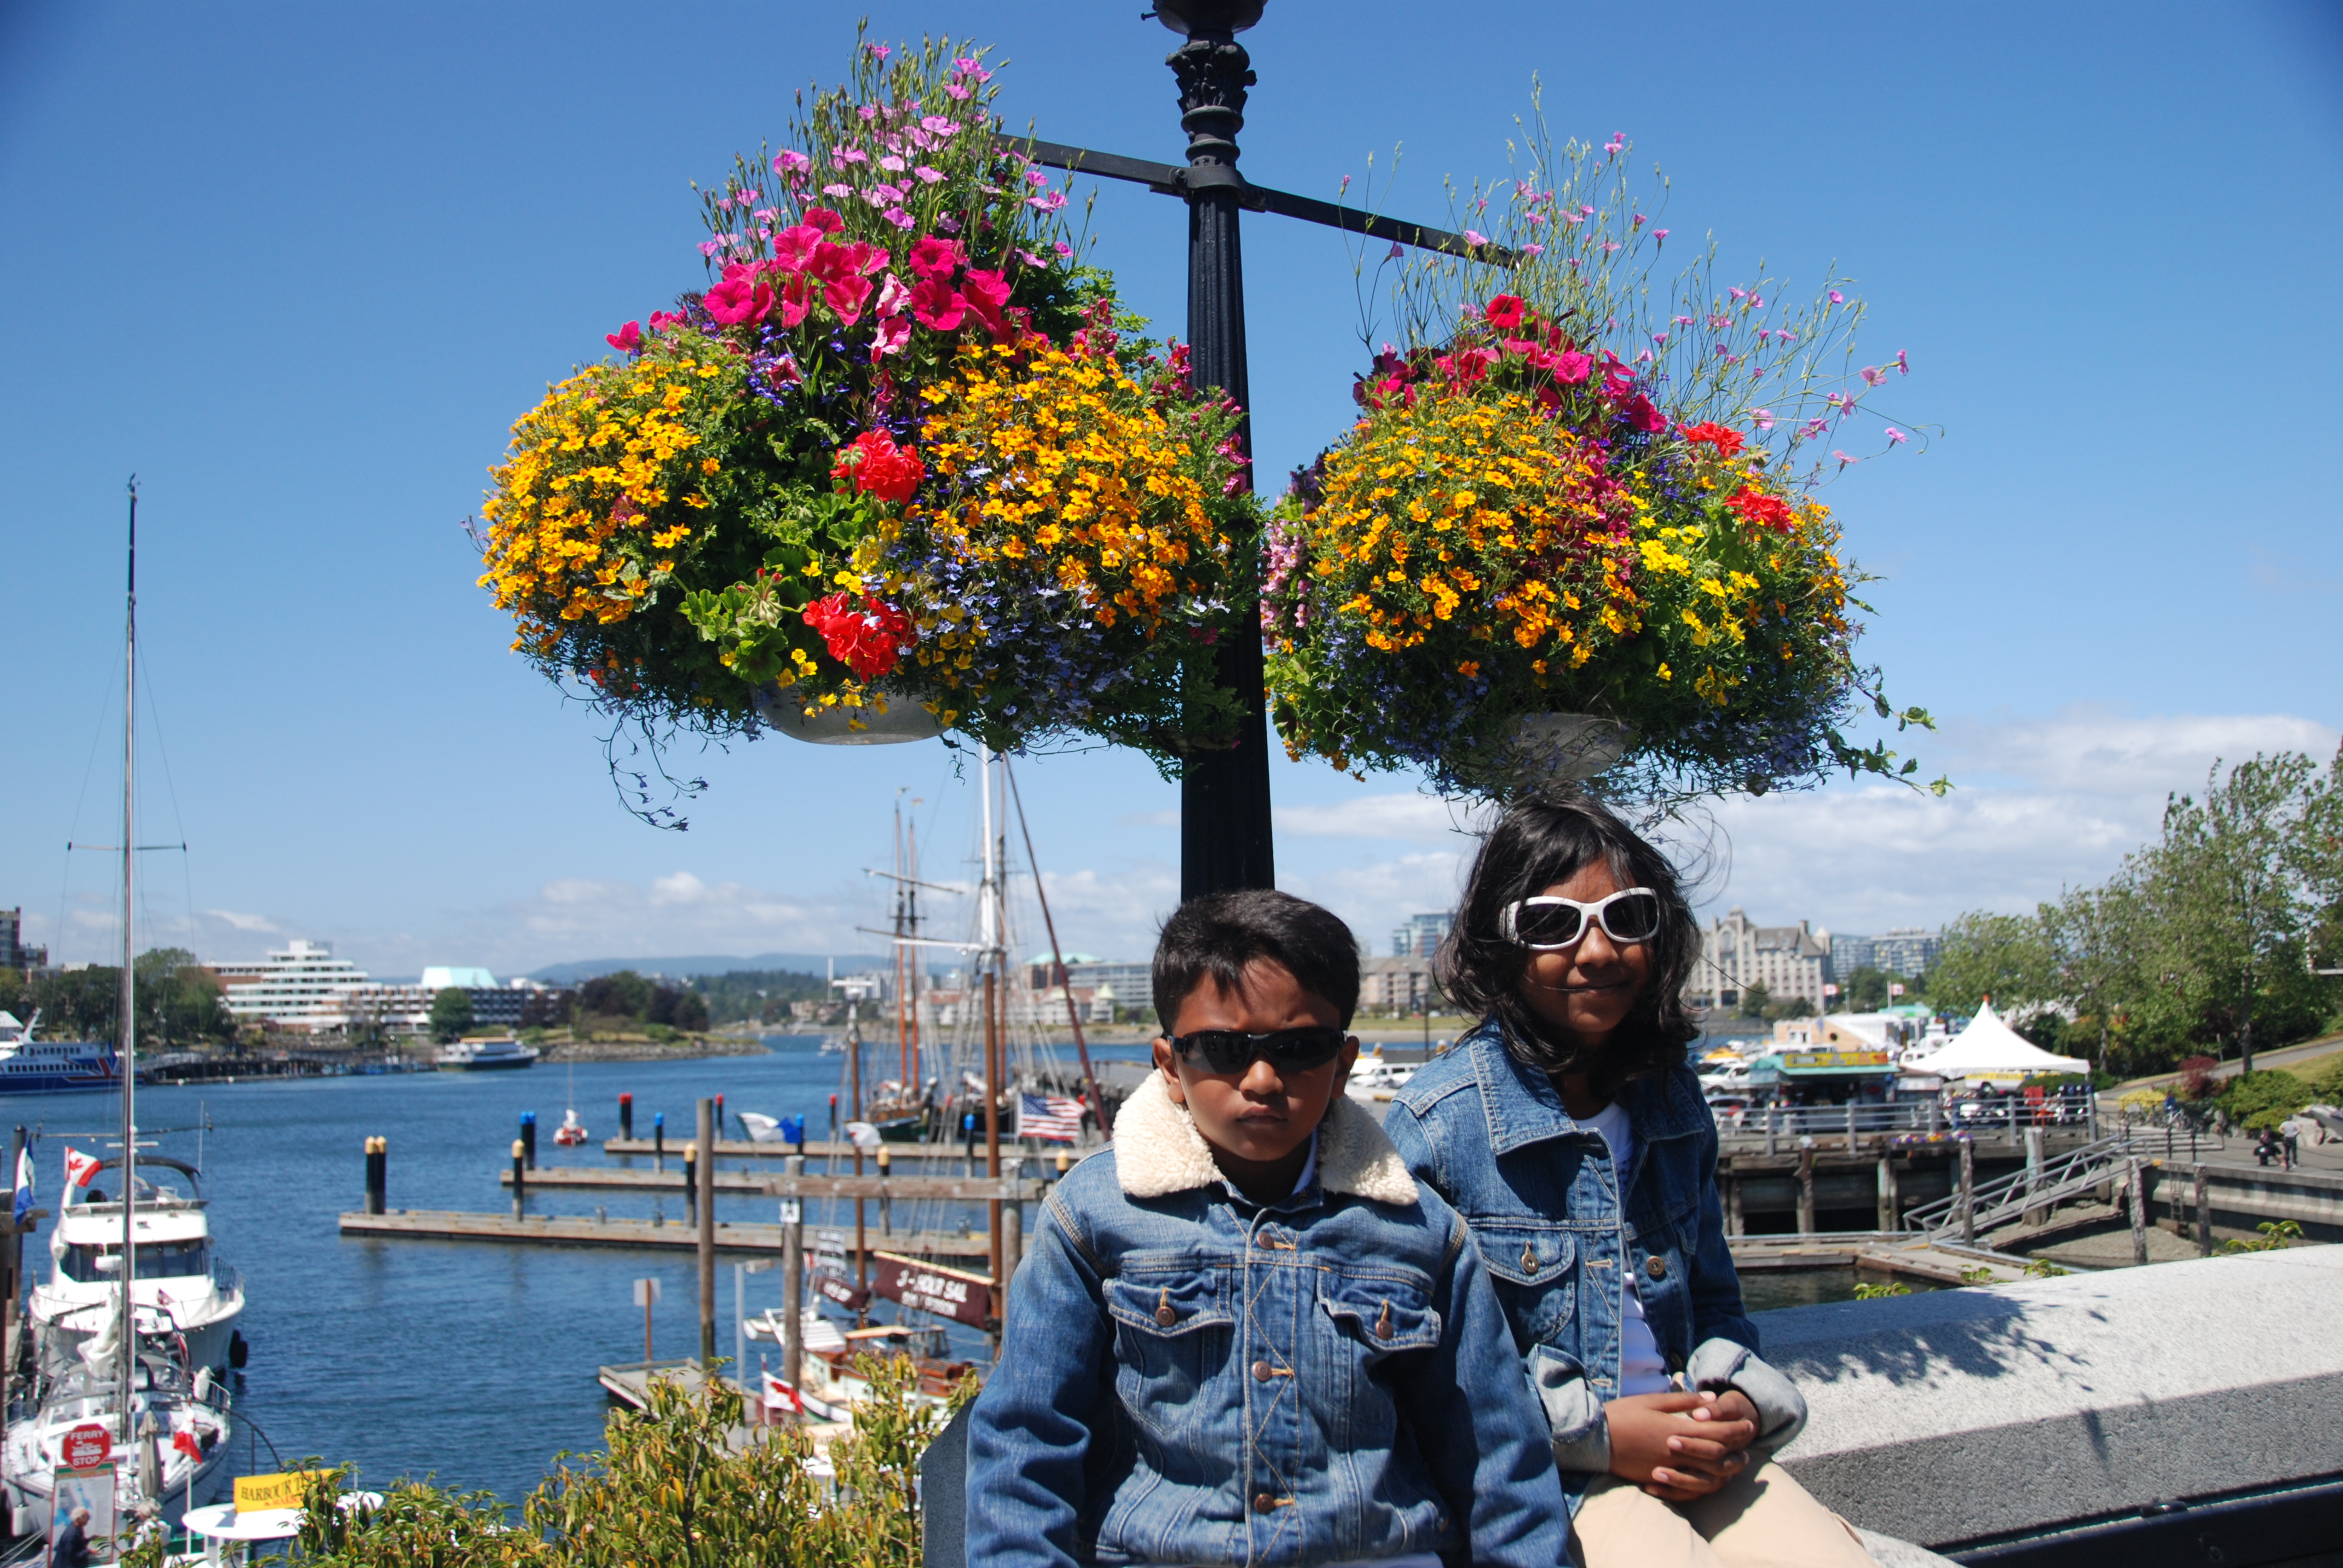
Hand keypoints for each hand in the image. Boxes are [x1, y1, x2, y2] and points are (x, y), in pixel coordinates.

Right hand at [1604, 1390, 1756, 1501]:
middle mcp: (1675, 1452)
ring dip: (1727, 1470)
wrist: (1595, 1439)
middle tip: (1749, 1443)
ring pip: (1707, 1475)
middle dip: (1737, 1449)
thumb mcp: (1651, 1401)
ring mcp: (1667, 1469)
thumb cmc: (1622, 1414)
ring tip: (1737, 1464)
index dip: (1736, 1429)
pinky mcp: (1658, 1479)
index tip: (1749, 1424)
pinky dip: (1705, 1485)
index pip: (1716, 1432)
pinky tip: (1712, 1479)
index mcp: (1675, 1429)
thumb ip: (1682, 1401)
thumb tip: (1709, 1399)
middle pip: (1717, 1455)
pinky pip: (1689, 1489)